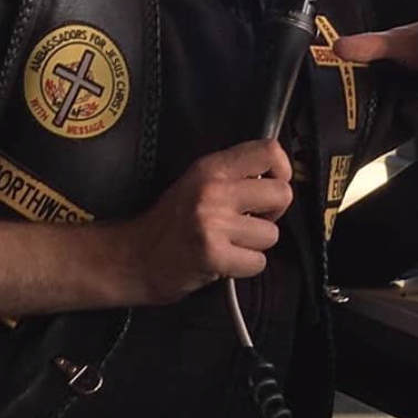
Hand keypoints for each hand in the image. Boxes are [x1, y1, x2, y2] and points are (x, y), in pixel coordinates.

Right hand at [121, 139, 292, 304]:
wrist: (136, 257)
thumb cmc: (172, 222)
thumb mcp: (198, 181)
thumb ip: (234, 174)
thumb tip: (276, 177)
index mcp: (212, 167)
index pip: (270, 150)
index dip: (281, 170)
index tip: (269, 187)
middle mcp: (213, 190)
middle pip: (282, 193)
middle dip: (273, 213)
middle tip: (250, 221)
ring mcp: (213, 223)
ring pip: (271, 234)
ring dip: (255, 245)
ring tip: (230, 243)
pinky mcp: (213, 255)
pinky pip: (258, 263)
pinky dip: (245, 267)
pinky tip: (224, 261)